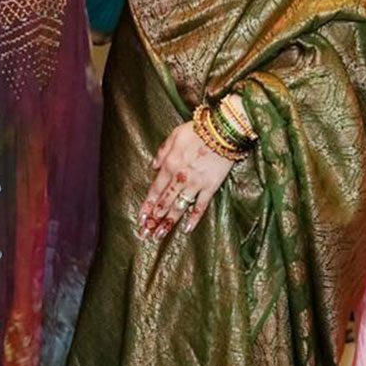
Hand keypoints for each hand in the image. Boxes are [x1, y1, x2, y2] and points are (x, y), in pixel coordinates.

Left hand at [138, 119, 234, 239]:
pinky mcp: (211, 186)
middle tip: (146, 233)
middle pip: (164, 202)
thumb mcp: (175, 135)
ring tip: (160, 235)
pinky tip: (187, 228)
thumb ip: (162, 151)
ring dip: (169, 222)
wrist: (224, 130)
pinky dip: (194, 218)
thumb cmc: (199, 130)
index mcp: (170, 164)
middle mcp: (180, 177)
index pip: (155, 189)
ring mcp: (196, 183)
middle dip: (154, 219)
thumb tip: (153, 166)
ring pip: (179, 207)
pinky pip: (201, 205)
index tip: (141, 219)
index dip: (147, 205)